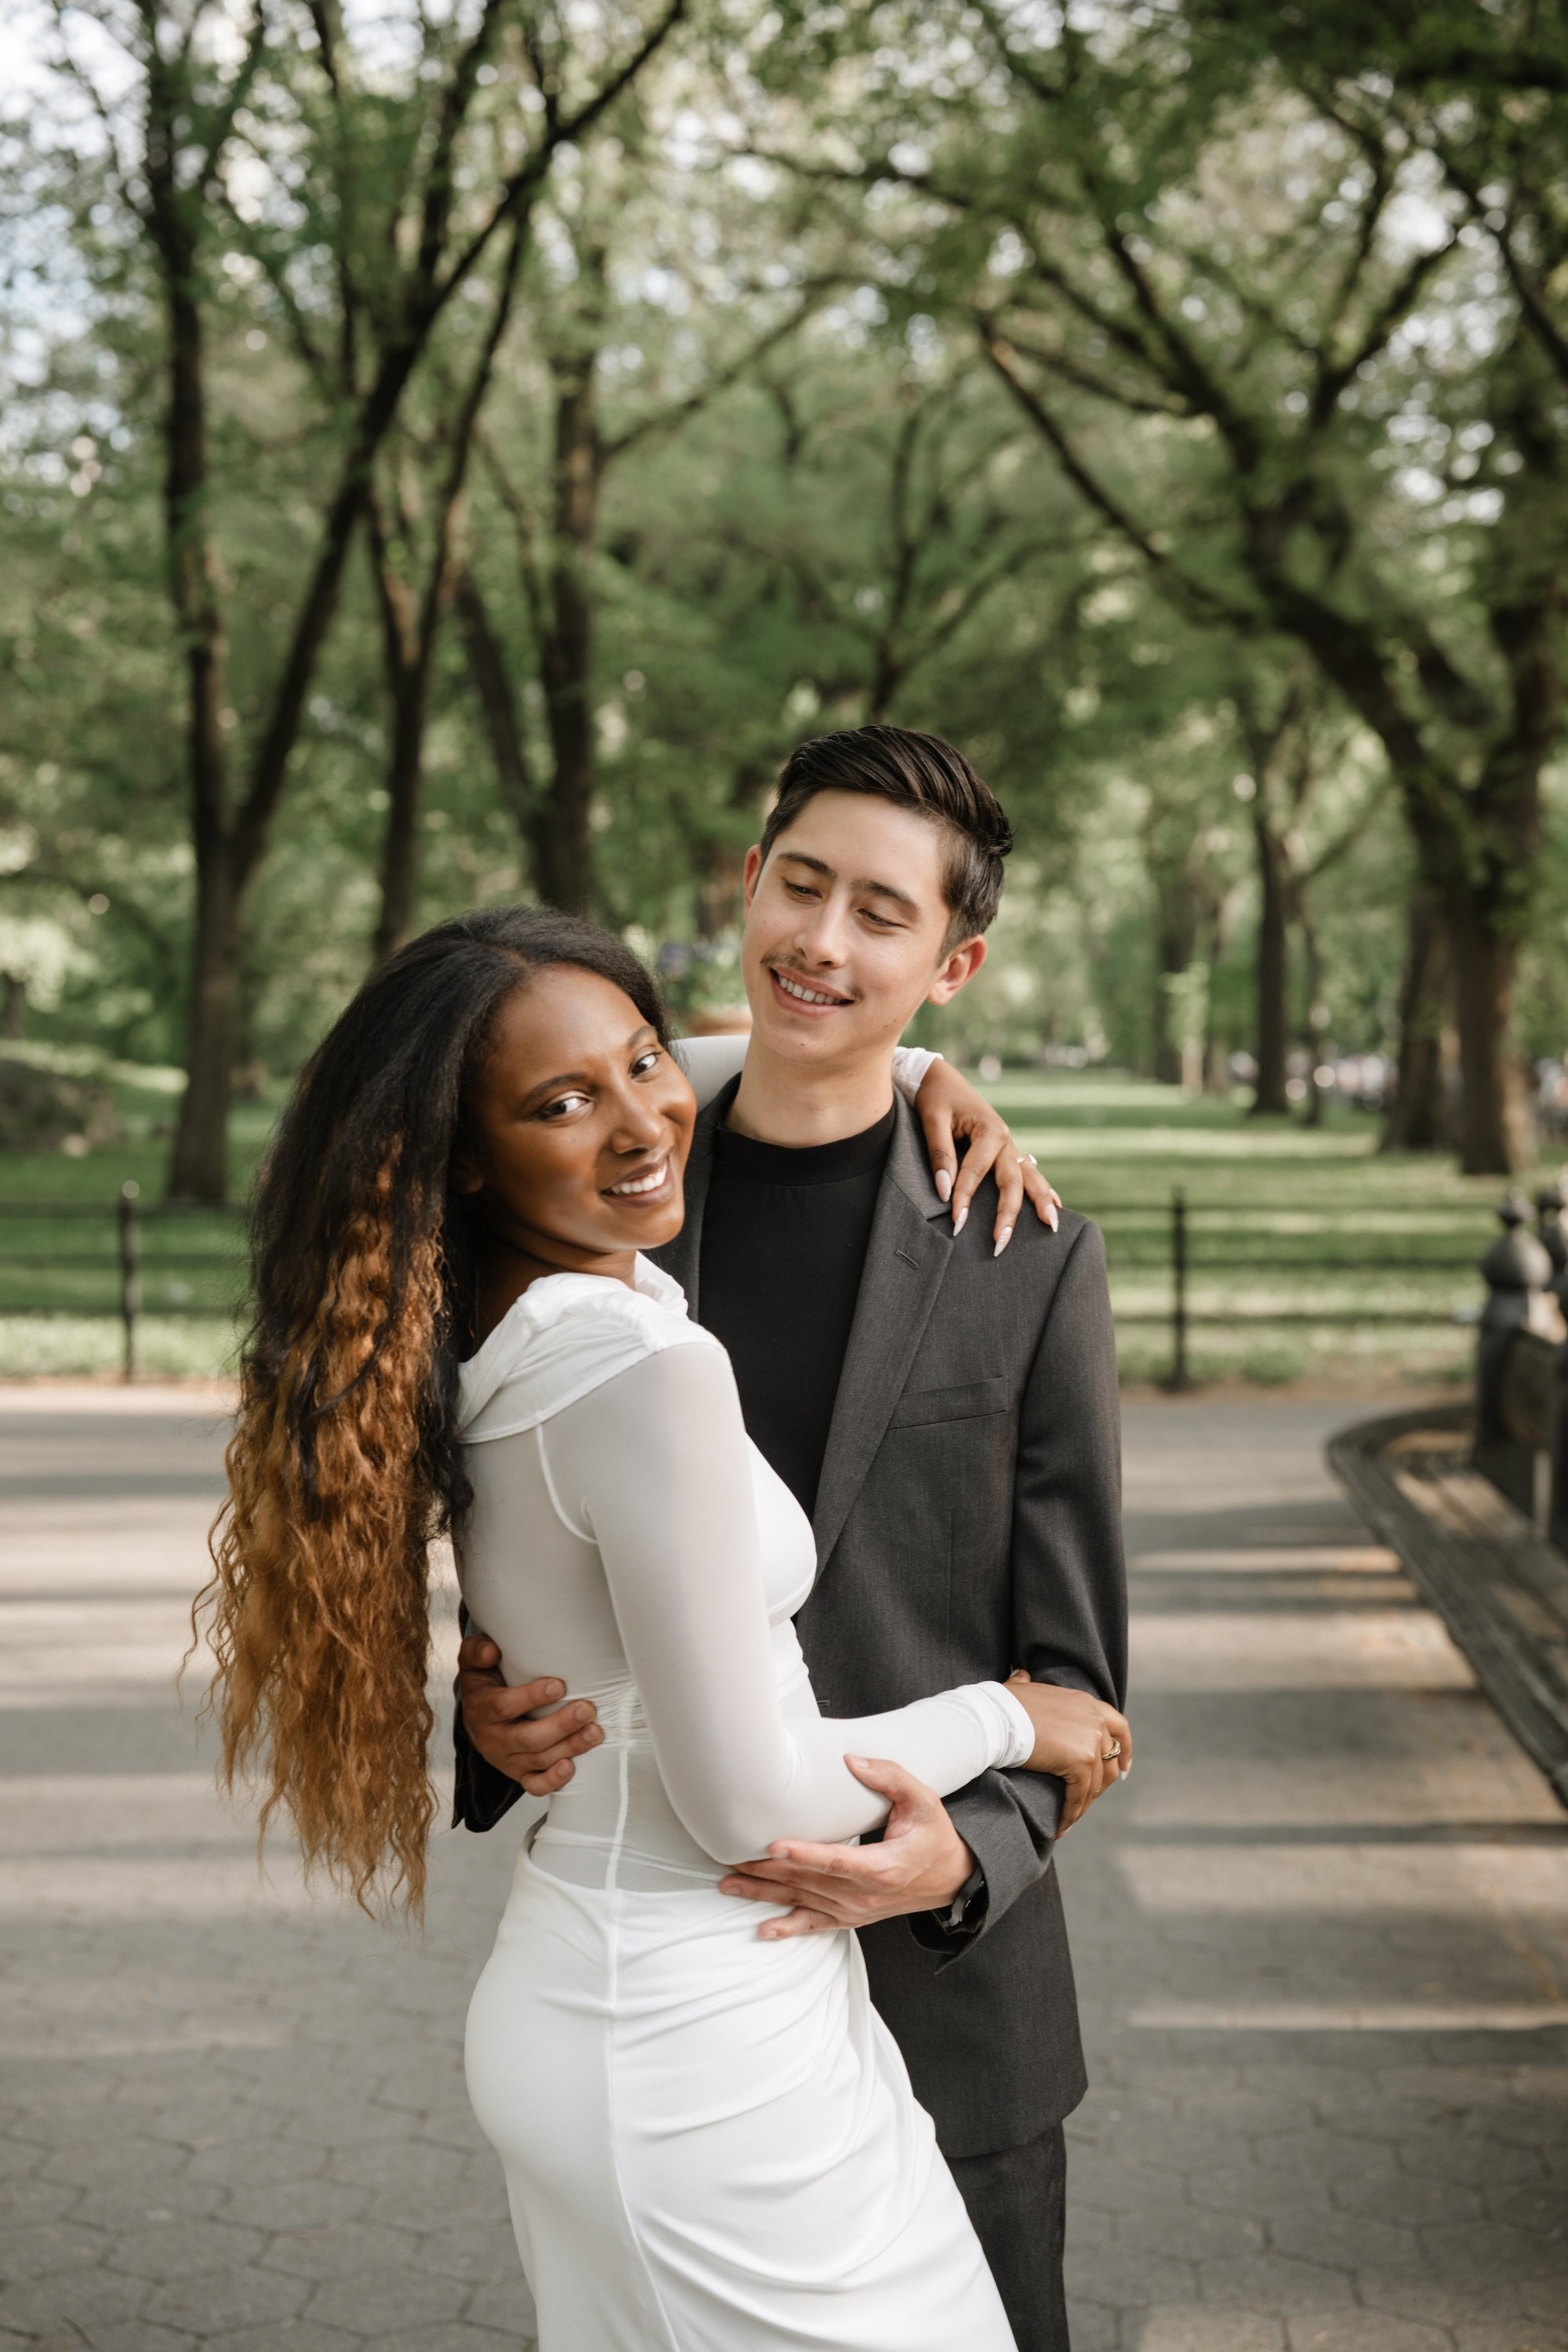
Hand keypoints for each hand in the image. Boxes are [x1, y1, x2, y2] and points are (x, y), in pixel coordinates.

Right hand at [457, 1631, 602, 1796]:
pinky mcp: (518, 1773)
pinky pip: (534, 1785)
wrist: (477, 1713)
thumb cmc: (484, 1681)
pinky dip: (553, 1781)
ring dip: (569, 1747)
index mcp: (482, 1708)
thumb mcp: (473, 1661)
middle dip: (560, 1725)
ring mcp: (506, 1759)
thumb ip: (477, 1651)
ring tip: (595, 1732)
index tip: (559, 1685)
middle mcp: (493, 1738)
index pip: (504, 1706)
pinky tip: (572, 1766)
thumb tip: (492, 1650)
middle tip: (587, 1709)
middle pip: (527, 1738)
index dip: (531, 1697)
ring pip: (537, 1760)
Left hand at [718, 1757, 974, 1940]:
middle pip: (807, 1881)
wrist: (950, 1879)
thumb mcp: (923, 1800)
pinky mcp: (850, 1917)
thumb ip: (890, 1777)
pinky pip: (814, 1925)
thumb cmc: (933, 1835)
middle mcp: (864, 1894)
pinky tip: (761, 1930)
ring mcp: (855, 1909)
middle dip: (765, 1870)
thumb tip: (851, 1760)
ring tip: (728, 1884)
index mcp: (882, 1866)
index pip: (836, 1860)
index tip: (774, 1846)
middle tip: (729, 1857)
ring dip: (763, 1894)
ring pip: (802, 1901)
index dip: (804, 1855)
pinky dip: (787, 1929)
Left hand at [912, 1059, 1060, 1254]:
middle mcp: (1006, 1139)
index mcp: (990, 1130)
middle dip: (1008, 1215)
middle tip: (999, 1244)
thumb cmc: (935, 1097)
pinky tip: (1055, 1207)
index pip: (977, 1172)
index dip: (965, 1198)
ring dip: (1041, 1202)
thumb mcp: (932, 1119)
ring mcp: (1009, 1146)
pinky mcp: (1006, 1151)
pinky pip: (1028, 1173)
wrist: (941, 1078)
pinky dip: (1042, 1190)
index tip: (956, 1223)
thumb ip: (940, 1153)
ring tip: (1051, 1226)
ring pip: (1029, 1178)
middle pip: (1012, 1182)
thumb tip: (944, 1190)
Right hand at [1006, 1672, 1131, 1832]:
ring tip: (1069, 1818)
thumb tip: (1021, 1676)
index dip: (1125, 1749)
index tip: (1123, 1769)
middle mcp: (1094, 1720)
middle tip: (1089, 1800)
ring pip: (1096, 1783)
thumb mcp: (1023, 1688)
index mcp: (1086, 1703)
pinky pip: (1079, 1796)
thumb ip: (1027, 1683)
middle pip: (1110, 1759)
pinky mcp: (1082, 1761)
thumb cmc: (1002, 1704)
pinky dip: (1071, 1814)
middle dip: (1102, 1783)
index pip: (1119, 1726)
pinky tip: (1061, 1826)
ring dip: (1083, 1804)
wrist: (997, 1717)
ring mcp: (1091, 1740)